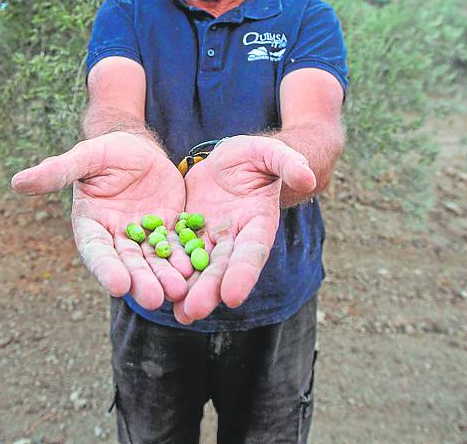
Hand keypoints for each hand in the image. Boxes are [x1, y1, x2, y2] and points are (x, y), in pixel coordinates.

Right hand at [11, 132, 190, 309]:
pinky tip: (196, 269)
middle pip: (128, 264)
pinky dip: (185, 258)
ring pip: (154, 261)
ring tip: (179, 290)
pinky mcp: (168, 228)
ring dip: (166, 276)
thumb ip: (58, 171)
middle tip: (155, 298)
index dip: (106, 268)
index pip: (96, 252)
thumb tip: (17, 181)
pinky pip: (177, 246)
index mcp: (92, 226)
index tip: (118, 286)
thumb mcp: (85, 157)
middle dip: (142, 281)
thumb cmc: (106, 152)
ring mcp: (144, 236)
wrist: (138, 148)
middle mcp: (117, 238)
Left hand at [173, 135, 315, 323]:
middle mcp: (235, 239)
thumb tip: (308, 177)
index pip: (252, 252)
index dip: (243, 273)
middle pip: (222, 268)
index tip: (232, 296)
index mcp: (258, 224)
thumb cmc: (256, 157)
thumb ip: (288, 164)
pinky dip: (170, 270)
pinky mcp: (189, 232)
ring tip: (177, 313)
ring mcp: (211, 239)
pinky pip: (177, 251)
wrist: (229, 160)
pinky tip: (158, 288)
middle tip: (193, 311)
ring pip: (199, 267)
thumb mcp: (271, 154)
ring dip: (189, 290)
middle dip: (209, 290)